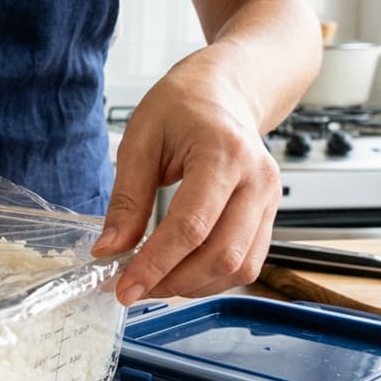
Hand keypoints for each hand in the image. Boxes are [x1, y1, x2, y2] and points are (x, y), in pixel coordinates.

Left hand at [90, 58, 281, 304]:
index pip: (191, 226)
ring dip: (194, 285)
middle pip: (222, 254)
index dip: (156, 264)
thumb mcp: (140, 141)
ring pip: (240, 266)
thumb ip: (127, 199)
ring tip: (153, 282)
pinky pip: (248, 261)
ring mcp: (270, 199)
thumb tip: (109, 249)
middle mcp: (257, 180)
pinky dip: (212, 277)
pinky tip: (180, 273)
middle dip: (173, 282)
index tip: (125, 287)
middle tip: (133, 289)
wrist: (223, 91)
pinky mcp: (270, 215)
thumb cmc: (182, 106)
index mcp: (223, 153)